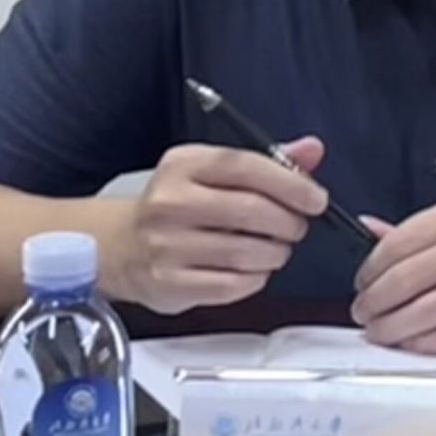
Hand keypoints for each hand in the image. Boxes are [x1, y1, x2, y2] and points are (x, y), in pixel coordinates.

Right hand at [112, 139, 327, 313]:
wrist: (119, 246)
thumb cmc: (177, 205)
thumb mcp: (212, 172)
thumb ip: (266, 162)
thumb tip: (312, 150)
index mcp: (183, 164)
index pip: (246, 166)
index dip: (291, 183)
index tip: (316, 199)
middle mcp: (170, 202)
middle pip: (250, 211)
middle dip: (288, 222)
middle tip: (297, 227)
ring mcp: (166, 245)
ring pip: (245, 252)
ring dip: (275, 253)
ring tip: (276, 249)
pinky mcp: (169, 283)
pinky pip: (231, 285)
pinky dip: (255, 279)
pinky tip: (255, 270)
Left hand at [350, 196, 435, 352]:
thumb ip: (419, 230)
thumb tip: (367, 228)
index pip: (400, 242)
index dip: (370, 269)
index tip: (361, 285)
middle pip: (408, 278)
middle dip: (376, 302)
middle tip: (363, 315)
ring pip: (428, 310)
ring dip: (395, 328)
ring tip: (380, 334)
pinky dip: (428, 344)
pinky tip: (413, 345)